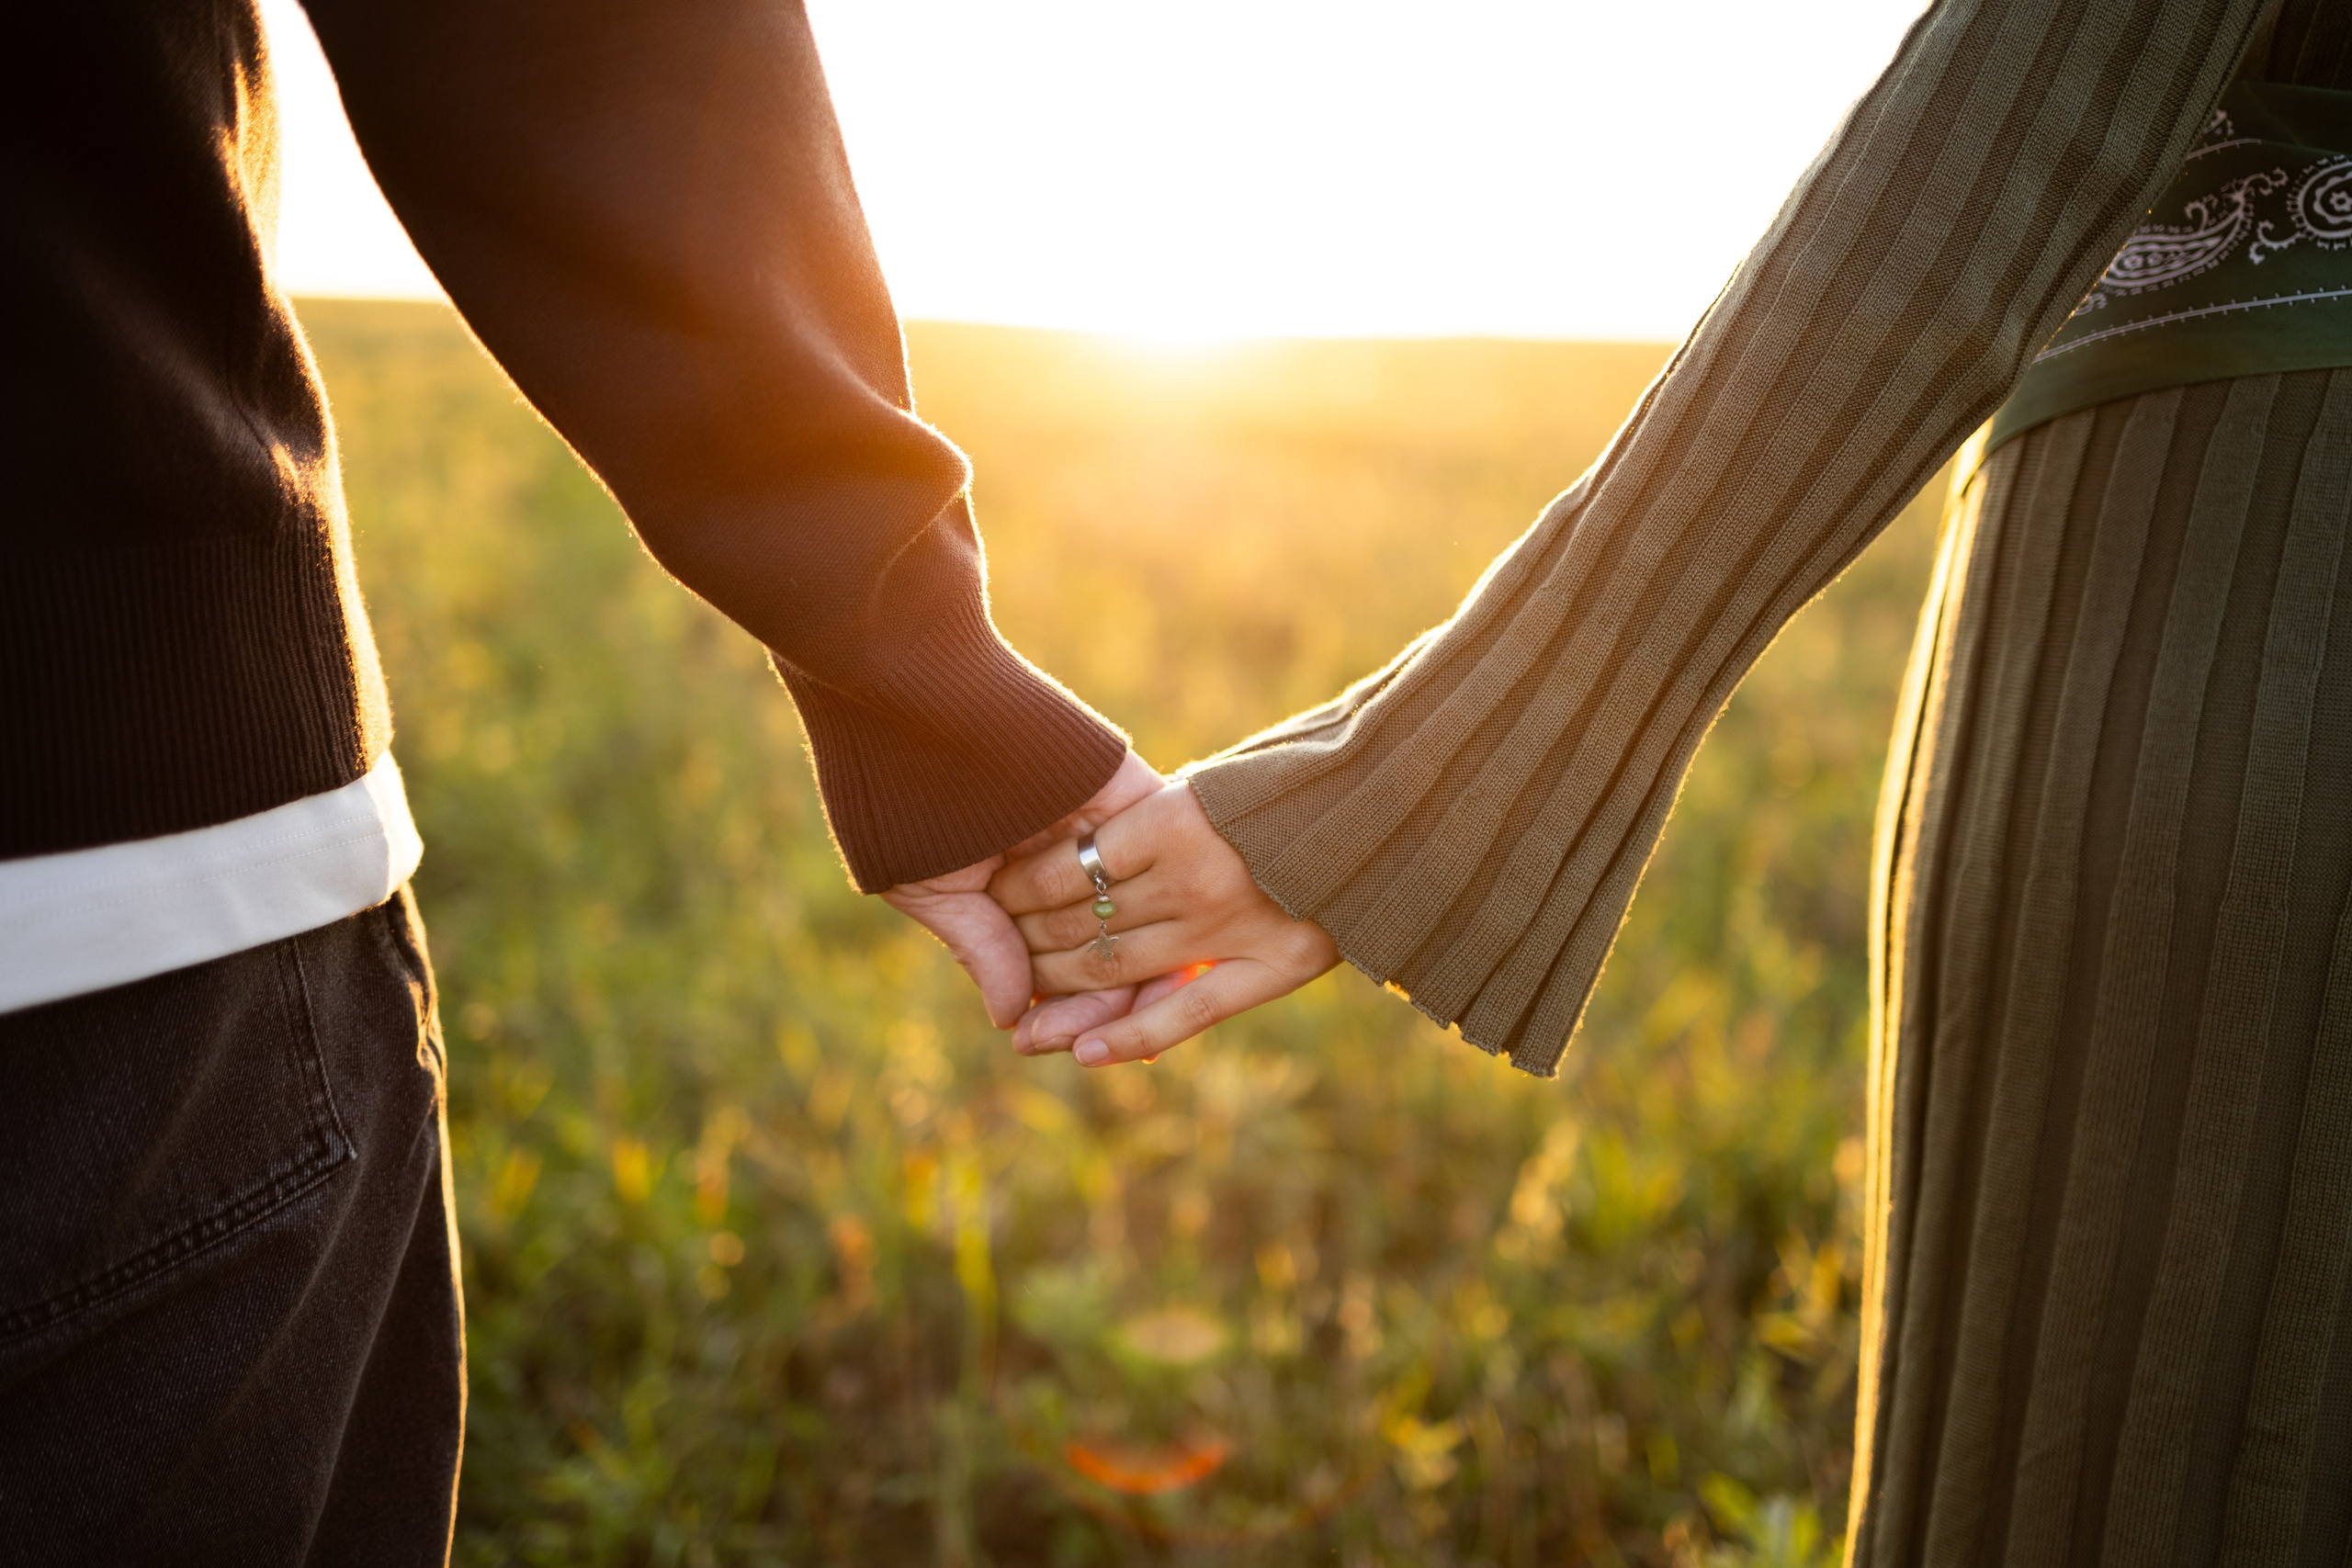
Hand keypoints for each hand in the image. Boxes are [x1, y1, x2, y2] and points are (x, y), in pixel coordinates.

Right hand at [881, 751, 1161, 1027]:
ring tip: (1119, 1019)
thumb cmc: (908, 795)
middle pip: (1106, 951)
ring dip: (1136, 976)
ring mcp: (1106, 832)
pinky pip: (1170, 865)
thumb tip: (1012, 1018)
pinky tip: (1170, 969)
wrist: (921, 709)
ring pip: (1143, 920)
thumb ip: (982, 947)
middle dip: (1093, 1004)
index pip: (1056, 959)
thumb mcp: (934, 886)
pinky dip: (1172, 913)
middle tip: (1072, 1044)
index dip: (1053, 1004)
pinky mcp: (1136, 799)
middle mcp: (1069, 864)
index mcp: (1021, 886)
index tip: (1036, 1041)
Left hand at [990, 781, 1338, 1064]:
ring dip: (1061, 992)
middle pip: (1082, 924)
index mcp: (1174, 818)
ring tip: (1021, 1010)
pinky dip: (1128, 1039)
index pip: (1067, 868)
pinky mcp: (1272, 968)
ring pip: (1117, 972)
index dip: (1020, 889)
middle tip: (997, 956)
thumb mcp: (1215, 780)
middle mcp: (1194, 879)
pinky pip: (1183, 1015)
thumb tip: (1079, 839)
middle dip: (1027, 944)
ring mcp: (1231, 929)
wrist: (1393, 805)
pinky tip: (1082, 1053)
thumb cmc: (1294, 781)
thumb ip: (1154, 815)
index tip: (994, 895)